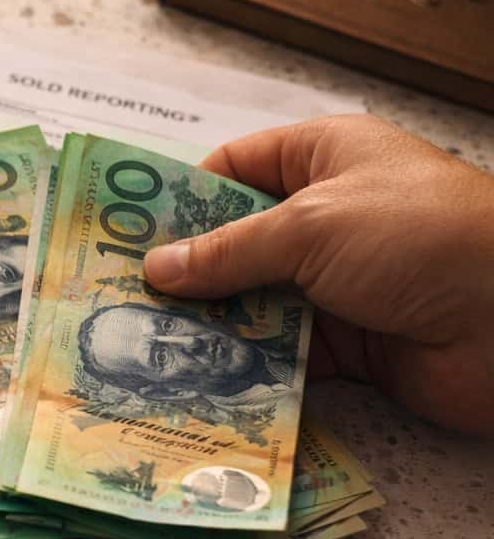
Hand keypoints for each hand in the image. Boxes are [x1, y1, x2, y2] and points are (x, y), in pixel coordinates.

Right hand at [143, 114, 493, 434]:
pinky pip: (278, 355)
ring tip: (140, 345)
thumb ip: (228, 250)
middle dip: (183, 272)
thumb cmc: (421, 237)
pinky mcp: (347, 345)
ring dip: (206, 325)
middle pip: (234, 242)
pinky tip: (192, 380)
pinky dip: (242, 368)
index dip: (179, 198)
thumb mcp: (311, 225)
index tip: (123, 233)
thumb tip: (157, 268)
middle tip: (116, 298)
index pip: (234, 168)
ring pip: (250, 303)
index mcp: (325, 158)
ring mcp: (336, 284)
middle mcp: (327, 217)